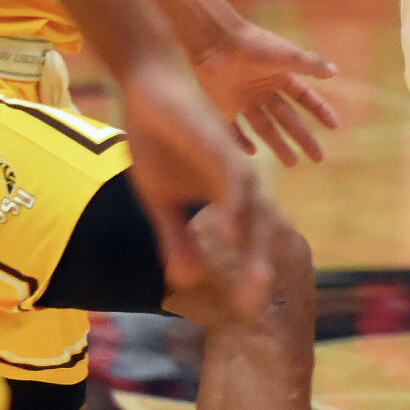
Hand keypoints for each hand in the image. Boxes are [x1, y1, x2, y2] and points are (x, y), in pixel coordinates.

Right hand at [115, 53, 269, 316]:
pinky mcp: (223, 148)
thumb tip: (187, 281)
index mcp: (231, 200)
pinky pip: (234, 182)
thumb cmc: (161, 145)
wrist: (150, 96)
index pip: (247, 245)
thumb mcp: (161, 202)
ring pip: (253, 212)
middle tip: (253, 308)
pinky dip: (235, 208)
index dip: (246, 276)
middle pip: (259, 234)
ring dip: (254, 247)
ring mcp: (235, 167)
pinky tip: (233, 233)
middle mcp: (242, 186)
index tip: (243, 314)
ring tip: (255, 281)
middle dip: (257, 271)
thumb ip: (176, 238)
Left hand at [190, 19, 339, 165]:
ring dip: (278, 145)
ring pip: (265, 128)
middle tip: (318, 158)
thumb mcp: (287, 55)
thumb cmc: (255, 45)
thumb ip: (310, 64)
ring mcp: (245, 99)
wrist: (217, 41)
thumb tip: (335, 72)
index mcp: (282, 77)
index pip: (306, 99)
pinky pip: (234, 128)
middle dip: (303, 138)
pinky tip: (253, 152)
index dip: (320, 111)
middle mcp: (265, 90)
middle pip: (288, 119)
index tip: (335, 126)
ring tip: (292, 163)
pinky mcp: (224, 105)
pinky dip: (241, 140)